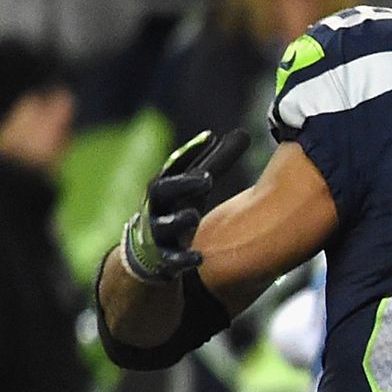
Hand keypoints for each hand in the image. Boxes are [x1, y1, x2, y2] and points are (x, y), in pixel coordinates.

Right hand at [121, 129, 248, 284]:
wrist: (148, 251)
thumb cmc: (178, 206)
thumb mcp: (196, 184)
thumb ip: (217, 161)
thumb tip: (244, 132)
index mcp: (166, 185)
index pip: (175, 165)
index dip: (191, 151)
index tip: (211, 138)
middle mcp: (157, 206)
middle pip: (162, 191)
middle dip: (183, 184)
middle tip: (208, 179)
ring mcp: (156, 232)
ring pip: (162, 225)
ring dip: (178, 220)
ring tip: (193, 216)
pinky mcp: (161, 258)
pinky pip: (169, 259)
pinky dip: (182, 259)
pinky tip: (199, 258)